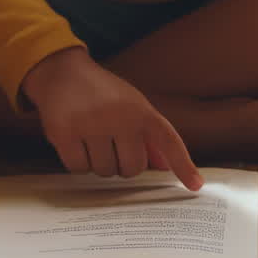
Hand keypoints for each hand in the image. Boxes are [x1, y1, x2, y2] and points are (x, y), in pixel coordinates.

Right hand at [21, 47, 202, 190]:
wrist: (62, 72)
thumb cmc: (102, 93)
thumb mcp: (132, 105)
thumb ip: (149, 135)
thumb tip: (164, 167)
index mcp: (141, 110)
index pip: (168, 141)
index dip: (183, 165)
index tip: (195, 186)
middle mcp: (119, 117)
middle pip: (132, 168)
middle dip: (122, 164)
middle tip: (112, 145)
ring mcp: (91, 125)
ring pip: (105, 171)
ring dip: (99, 163)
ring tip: (92, 139)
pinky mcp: (64, 133)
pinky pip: (79, 168)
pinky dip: (78, 162)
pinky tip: (76, 142)